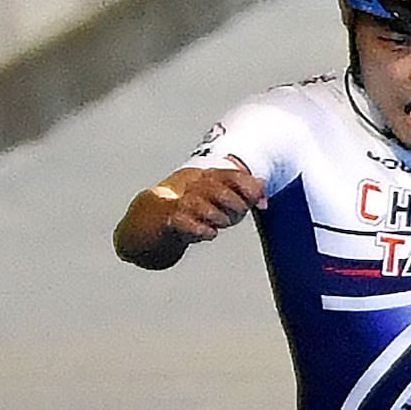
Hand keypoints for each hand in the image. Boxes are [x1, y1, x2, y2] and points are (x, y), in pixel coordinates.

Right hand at [145, 160, 267, 241]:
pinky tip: (209, 233)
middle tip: (236, 218)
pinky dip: (202, 230)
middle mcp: (192, 185)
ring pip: (205, 207)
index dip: (252, 189)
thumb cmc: (187, 212)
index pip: (234, 175)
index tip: (261, 204)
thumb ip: (241, 195)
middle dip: (236, 207)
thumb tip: (264, 194)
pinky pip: (187, 223)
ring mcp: (178, 202)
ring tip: (218, 225)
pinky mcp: (166, 220)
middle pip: (221, 191)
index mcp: (206, 177)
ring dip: (219, 219)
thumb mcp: (216, 202)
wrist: (146, 223)